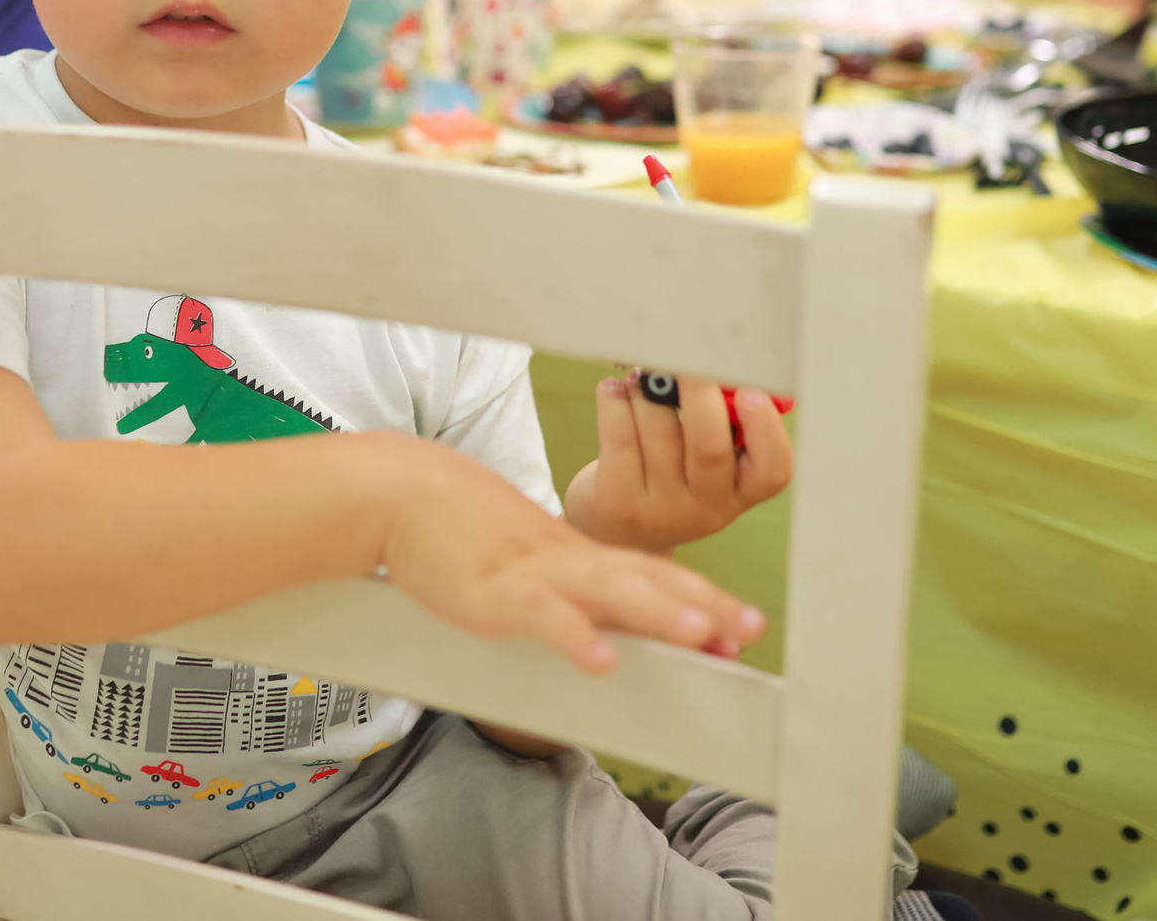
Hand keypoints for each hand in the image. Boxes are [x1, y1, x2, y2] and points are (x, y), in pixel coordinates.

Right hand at [379, 438, 764, 675]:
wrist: (407, 494)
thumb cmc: (465, 530)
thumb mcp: (528, 559)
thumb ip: (571, 592)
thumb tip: (615, 635)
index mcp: (579, 554)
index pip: (653, 574)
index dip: (701, 598)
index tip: (745, 627)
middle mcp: (569, 559)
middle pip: (648, 579)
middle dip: (703, 604)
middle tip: (749, 629)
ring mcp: (536, 572)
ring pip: (608, 590)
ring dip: (658, 612)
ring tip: (701, 635)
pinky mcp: (496, 591)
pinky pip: (543, 615)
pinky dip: (575, 637)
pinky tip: (602, 662)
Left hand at [564, 374, 792, 557]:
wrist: (617, 529)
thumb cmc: (672, 473)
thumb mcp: (709, 461)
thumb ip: (722, 419)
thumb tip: (715, 357)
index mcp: (741, 492)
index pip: (772, 470)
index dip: (766, 430)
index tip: (750, 391)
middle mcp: (706, 507)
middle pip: (709, 448)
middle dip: (698, 392)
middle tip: (684, 358)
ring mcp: (661, 508)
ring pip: (658, 431)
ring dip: (647, 390)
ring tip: (641, 376)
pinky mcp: (619, 500)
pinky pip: (619, 436)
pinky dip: (615, 401)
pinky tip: (613, 390)